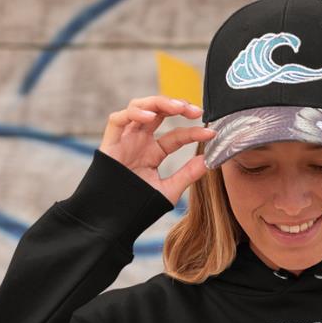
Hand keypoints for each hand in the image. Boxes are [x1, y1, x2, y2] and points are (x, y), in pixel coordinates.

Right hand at [99, 96, 216, 205]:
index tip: (211, 133)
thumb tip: (209, 160)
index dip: (194, 132)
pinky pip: (118, 119)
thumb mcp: (169, 190)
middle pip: (158, 112)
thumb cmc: (138, 206)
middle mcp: (139, 141)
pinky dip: (133, 113)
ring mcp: (125, 139)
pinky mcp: (110, 142)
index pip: (176, 135)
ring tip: (177, 107)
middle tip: (196, 111)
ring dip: (158, 102)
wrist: (113, 220)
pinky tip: (150, 116)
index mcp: (153, 152)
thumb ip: (188, 174)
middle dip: (177, 105)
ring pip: (139, 107)